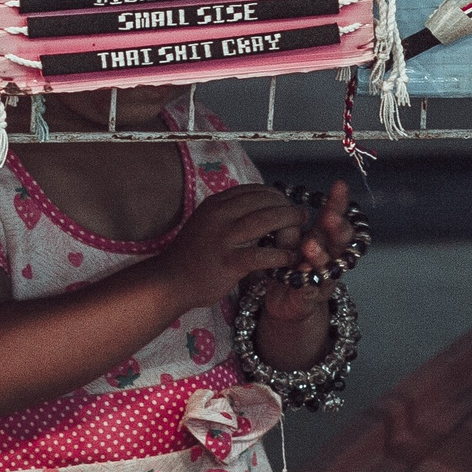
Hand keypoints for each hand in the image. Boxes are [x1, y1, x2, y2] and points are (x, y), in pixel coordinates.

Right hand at [154, 184, 304, 309]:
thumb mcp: (204, 223)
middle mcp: (219, 215)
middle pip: (263, 200)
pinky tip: (291, 258)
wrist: (168, 281)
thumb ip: (227, 214)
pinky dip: (281, 255)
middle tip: (300, 214)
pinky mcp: (229, 262)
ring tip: (302, 229)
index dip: (275, 195)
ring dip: (290, 222)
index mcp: (214, 204)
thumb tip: (256, 206)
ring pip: (266, 220)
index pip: (253, 190)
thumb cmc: (190, 255)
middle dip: (286, 206)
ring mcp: (223, 238)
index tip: (286, 203)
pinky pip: (263, 254)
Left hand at [260, 181, 357, 325]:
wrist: (288, 303)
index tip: (339, 185)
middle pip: (340, 242)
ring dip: (319, 256)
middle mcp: (330, 259)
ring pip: (327, 267)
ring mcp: (323, 281)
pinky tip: (304, 282)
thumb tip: (285, 197)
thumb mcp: (293, 241)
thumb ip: (292, 223)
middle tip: (330, 216)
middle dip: (337, 229)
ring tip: (309, 245)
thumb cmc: (292, 265)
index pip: (335, 218)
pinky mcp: (309, 300)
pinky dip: (307, 288)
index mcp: (325, 241)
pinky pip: (309, 293)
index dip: (338, 203)